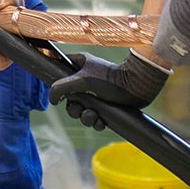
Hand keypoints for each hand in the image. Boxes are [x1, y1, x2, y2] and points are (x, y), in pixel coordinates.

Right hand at [47, 51, 170, 130]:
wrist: (137, 88)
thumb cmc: (110, 79)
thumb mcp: (82, 80)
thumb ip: (62, 87)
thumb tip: (52, 99)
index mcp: (79, 66)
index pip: (60, 71)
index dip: (58, 84)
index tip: (60, 93)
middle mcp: (86, 80)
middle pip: (69, 99)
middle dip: (74, 108)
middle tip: (82, 108)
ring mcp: (96, 94)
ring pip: (81, 111)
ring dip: (85, 117)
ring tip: (94, 115)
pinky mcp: (106, 106)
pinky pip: (94, 119)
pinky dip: (96, 122)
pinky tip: (102, 121)